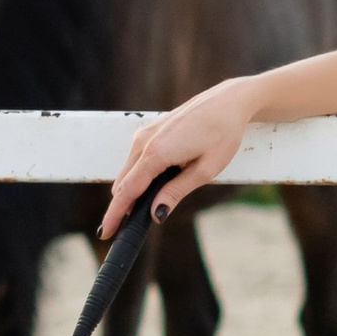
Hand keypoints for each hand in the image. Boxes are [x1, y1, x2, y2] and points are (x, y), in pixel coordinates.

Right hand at [100, 80, 262, 238]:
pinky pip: (135, 160)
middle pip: (123, 183)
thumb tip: (155, 214)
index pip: (128, 191)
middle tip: (124, 229)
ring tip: (139, 212)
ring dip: (129, 191)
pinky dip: (137, 177)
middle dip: (120, 206)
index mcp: (157, 152)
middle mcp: (144, 141)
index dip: (116, 214)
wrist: (229, 102)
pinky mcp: (149, 131)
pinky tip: (150, 188)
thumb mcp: (205, 169)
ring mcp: (144, 134)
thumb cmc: (223, 134)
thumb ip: (176, 191)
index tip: (107, 233)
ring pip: (127, 172)